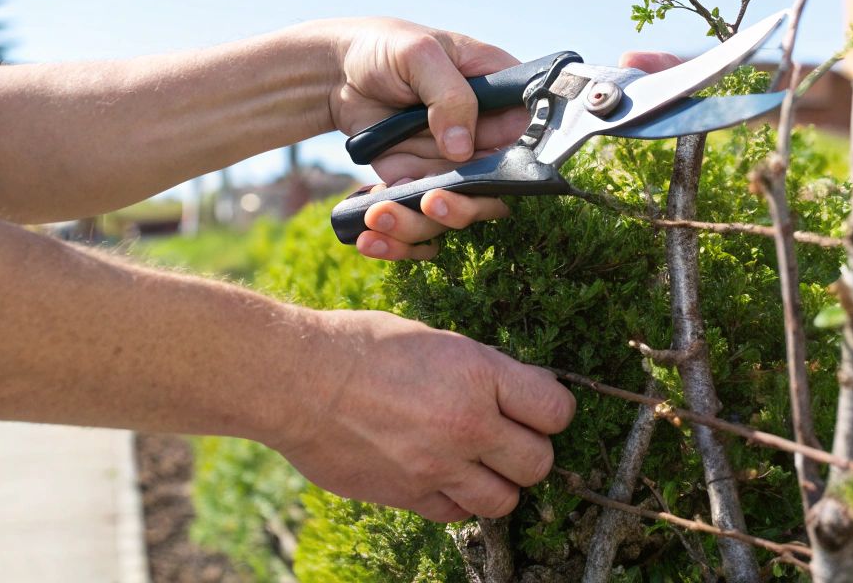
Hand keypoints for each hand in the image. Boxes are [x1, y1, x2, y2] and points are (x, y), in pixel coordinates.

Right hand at [275, 310, 575, 521]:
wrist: (296, 380)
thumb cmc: (360, 345)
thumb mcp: (435, 340)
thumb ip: (480, 372)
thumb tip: (513, 393)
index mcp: (478, 375)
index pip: (556, 409)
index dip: (552, 409)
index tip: (539, 406)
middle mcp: (467, 426)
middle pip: (538, 462)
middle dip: (531, 450)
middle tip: (512, 436)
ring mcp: (438, 467)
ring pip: (505, 500)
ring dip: (500, 483)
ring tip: (480, 462)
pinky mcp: (408, 495)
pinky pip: (456, 513)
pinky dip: (458, 499)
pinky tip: (443, 474)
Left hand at [354, 50, 681, 260]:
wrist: (337, 70)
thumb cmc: (387, 47)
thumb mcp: (420, 54)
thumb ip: (450, 94)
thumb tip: (464, 148)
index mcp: (499, 95)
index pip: (529, 135)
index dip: (519, 162)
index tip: (488, 175)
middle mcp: (483, 135)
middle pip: (496, 188)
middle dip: (466, 207)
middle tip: (431, 203)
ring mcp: (451, 163)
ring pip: (455, 211)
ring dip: (420, 224)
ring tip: (380, 217)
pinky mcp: (418, 182)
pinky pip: (418, 218)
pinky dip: (396, 233)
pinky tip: (370, 233)